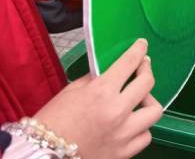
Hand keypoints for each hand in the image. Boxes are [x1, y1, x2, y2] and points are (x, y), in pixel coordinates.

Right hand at [34, 39, 161, 157]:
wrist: (40, 155)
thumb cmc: (51, 122)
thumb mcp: (71, 90)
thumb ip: (95, 79)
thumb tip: (111, 70)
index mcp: (101, 92)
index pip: (129, 63)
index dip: (139, 50)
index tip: (142, 46)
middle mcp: (116, 112)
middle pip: (147, 83)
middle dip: (146, 69)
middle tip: (142, 67)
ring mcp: (122, 134)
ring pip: (154, 111)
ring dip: (148, 101)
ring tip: (139, 99)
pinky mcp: (123, 153)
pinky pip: (145, 136)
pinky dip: (142, 128)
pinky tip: (132, 124)